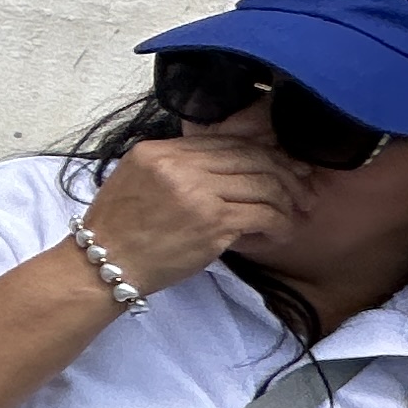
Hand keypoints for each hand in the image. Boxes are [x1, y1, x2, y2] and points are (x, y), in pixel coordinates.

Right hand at [76, 132, 302, 293]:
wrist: (103, 266)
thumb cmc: (119, 232)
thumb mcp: (136, 182)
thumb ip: (174, 168)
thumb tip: (225, 168)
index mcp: (158, 151)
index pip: (225, 142)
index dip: (261, 152)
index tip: (282, 165)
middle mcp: (178, 165)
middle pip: (250, 158)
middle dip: (285, 173)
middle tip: (303, 188)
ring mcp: (196, 192)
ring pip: (263, 184)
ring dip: (287, 201)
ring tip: (296, 215)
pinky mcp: (212, 222)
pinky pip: (263, 214)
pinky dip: (280, 224)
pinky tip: (281, 234)